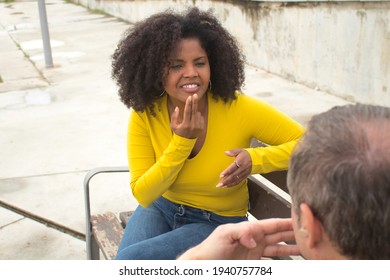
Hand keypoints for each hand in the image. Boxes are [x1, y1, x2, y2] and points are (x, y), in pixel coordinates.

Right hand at [170, 94, 204, 138]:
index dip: (188, 104)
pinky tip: (193, 121)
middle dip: (194, 102)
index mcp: (185, 125)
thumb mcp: (173, 125)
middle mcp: (193, 125)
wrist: (185, 142)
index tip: (189, 97)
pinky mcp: (202, 127)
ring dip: (194, 112)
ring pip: (197, 114)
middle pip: (194, 111)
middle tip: (195, 95)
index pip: (187, 112)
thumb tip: (177, 108)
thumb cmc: (178, 132)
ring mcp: (198, 127)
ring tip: (190, 118)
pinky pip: (200, 117)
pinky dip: (197, 116)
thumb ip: (174, 116)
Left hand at [178, 218, 299, 259]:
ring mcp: (256, 250)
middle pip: (279, 234)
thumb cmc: (212, 247)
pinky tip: (290, 258)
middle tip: (310, 232)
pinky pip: (271, 258)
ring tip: (306, 247)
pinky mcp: (253, 260)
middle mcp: (255, 238)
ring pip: (278, 247)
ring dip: (292, 247)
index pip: (272, 224)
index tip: (301, 219)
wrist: (204, 263)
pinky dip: (281, 258)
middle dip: (294, 232)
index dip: (286, 222)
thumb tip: (255, 238)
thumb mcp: (225, 234)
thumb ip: (241, 232)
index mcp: (250, 229)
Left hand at [217, 149, 251, 187]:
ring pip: (235, 180)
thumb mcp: (239, 151)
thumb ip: (232, 152)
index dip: (227, 172)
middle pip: (233, 176)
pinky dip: (232, 184)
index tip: (221, 176)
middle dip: (226, 181)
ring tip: (221, 186)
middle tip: (219, 184)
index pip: (233, 168)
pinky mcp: (245, 176)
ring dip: (228, 184)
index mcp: (240, 162)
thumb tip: (226, 152)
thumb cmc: (246, 154)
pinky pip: (238, 181)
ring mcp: (244, 173)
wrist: (255, 159)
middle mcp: (242, 169)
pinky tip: (227, 186)